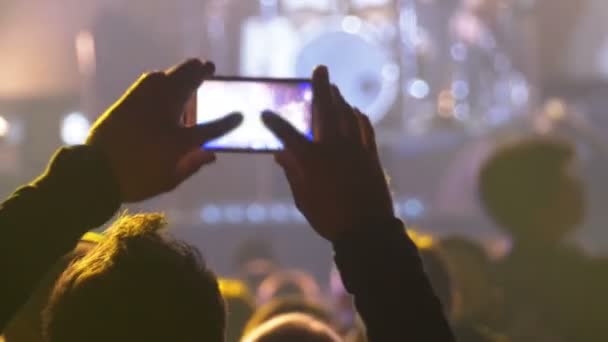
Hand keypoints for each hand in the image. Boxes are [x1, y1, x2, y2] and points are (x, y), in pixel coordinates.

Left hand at [87, 59, 241, 201]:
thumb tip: (211, 156)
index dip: (227, 123)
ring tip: (192, 68)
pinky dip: (162, 76)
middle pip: (188, 85)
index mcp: (179, 141)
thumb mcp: (169, 180)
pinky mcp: (129, 100)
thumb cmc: (135, 180)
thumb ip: (193, 165)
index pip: (210, 129)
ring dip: (183, 70)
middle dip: (201, 73)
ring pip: (169, 77)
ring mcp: (145, 103)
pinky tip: (164, 78)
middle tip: (209, 67)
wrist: (94, 173)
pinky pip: (150, 80)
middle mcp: (165, 115)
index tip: (239, 116)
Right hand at [262, 66, 393, 240]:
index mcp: (311, 160)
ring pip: (347, 115)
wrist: (366, 229)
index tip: (265, 113)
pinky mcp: (370, 154)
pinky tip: (355, 112)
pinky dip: (359, 117)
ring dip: (340, 98)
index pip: (288, 134)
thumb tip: (281, 154)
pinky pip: (365, 128)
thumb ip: (292, 173)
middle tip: (320, 69)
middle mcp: (332, 148)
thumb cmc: (329, 218)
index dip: (275, 122)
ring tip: (334, 88)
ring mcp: (354, 149)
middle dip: (321, 87)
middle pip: (325, 110)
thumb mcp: (303, 199)